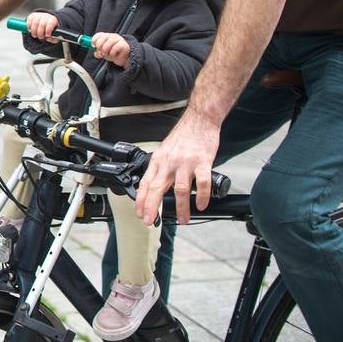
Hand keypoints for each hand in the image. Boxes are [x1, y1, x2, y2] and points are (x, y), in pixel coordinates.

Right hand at [25, 11, 58, 41]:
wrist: (45, 21)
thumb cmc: (50, 29)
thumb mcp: (55, 35)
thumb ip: (53, 38)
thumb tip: (48, 38)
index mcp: (53, 20)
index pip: (50, 23)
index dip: (48, 30)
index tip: (47, 35)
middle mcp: (46, 16)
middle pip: (42, 24)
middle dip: (40, 33)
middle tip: (40, 37)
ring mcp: (38, 15)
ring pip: (35, 23)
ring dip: (34, 31)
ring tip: (35, 35)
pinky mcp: (32, 15)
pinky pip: (29, 20)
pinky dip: (29, 26)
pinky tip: (30, 30)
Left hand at [90, 32, 129, 67]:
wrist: (124, 58)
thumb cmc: (113, 53)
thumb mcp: (104, 53)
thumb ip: (98, 52)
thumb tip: (96, 53)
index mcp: (106, 36)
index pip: (99, 35)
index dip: (94, 40)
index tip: (93, 46)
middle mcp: (112, 36)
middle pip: (102, 38)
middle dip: (99, 47)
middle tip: (101, 53)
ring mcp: (119, 39)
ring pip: (107, 44)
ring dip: (105, 52)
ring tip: (108, 54)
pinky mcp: (124, 45)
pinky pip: (114, 49)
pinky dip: (112, 54)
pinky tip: (115, 55)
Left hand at [135, 111, 219, 226]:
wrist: (199, 120)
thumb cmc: (184, 136)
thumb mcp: (165, 151)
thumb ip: (161, 168)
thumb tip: (156, 186)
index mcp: (159, 160)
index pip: (146, 183)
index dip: (141, 200)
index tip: (140, 213)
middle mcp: (170, 162)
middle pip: (158, 188)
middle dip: (152, 207)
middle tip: (150, 221)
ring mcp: (186, 163)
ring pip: (180, 190)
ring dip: (181, 207)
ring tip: (183, 219)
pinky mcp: (203, 162)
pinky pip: (202, 183)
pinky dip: (201, 196)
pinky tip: (201, 205)